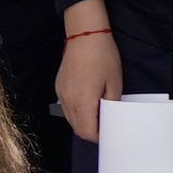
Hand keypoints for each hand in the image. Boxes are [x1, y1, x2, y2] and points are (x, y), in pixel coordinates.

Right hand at [56, 16, 121, 139]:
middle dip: (91, 132)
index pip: (87, 132)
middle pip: (77, 128)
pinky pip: (66, 107)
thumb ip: (111, 104)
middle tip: (106, 127)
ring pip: (70, 119)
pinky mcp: (58, 87)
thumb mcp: (114, 83)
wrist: (85, 35)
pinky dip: (77, 111)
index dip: (99, 137)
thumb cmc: (103, 57)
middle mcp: (68, 102)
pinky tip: (88, 103)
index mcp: (82, 102)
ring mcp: (61, 94)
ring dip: (83, 122)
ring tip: (99, 115)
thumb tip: (109, 119)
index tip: (110, 134)